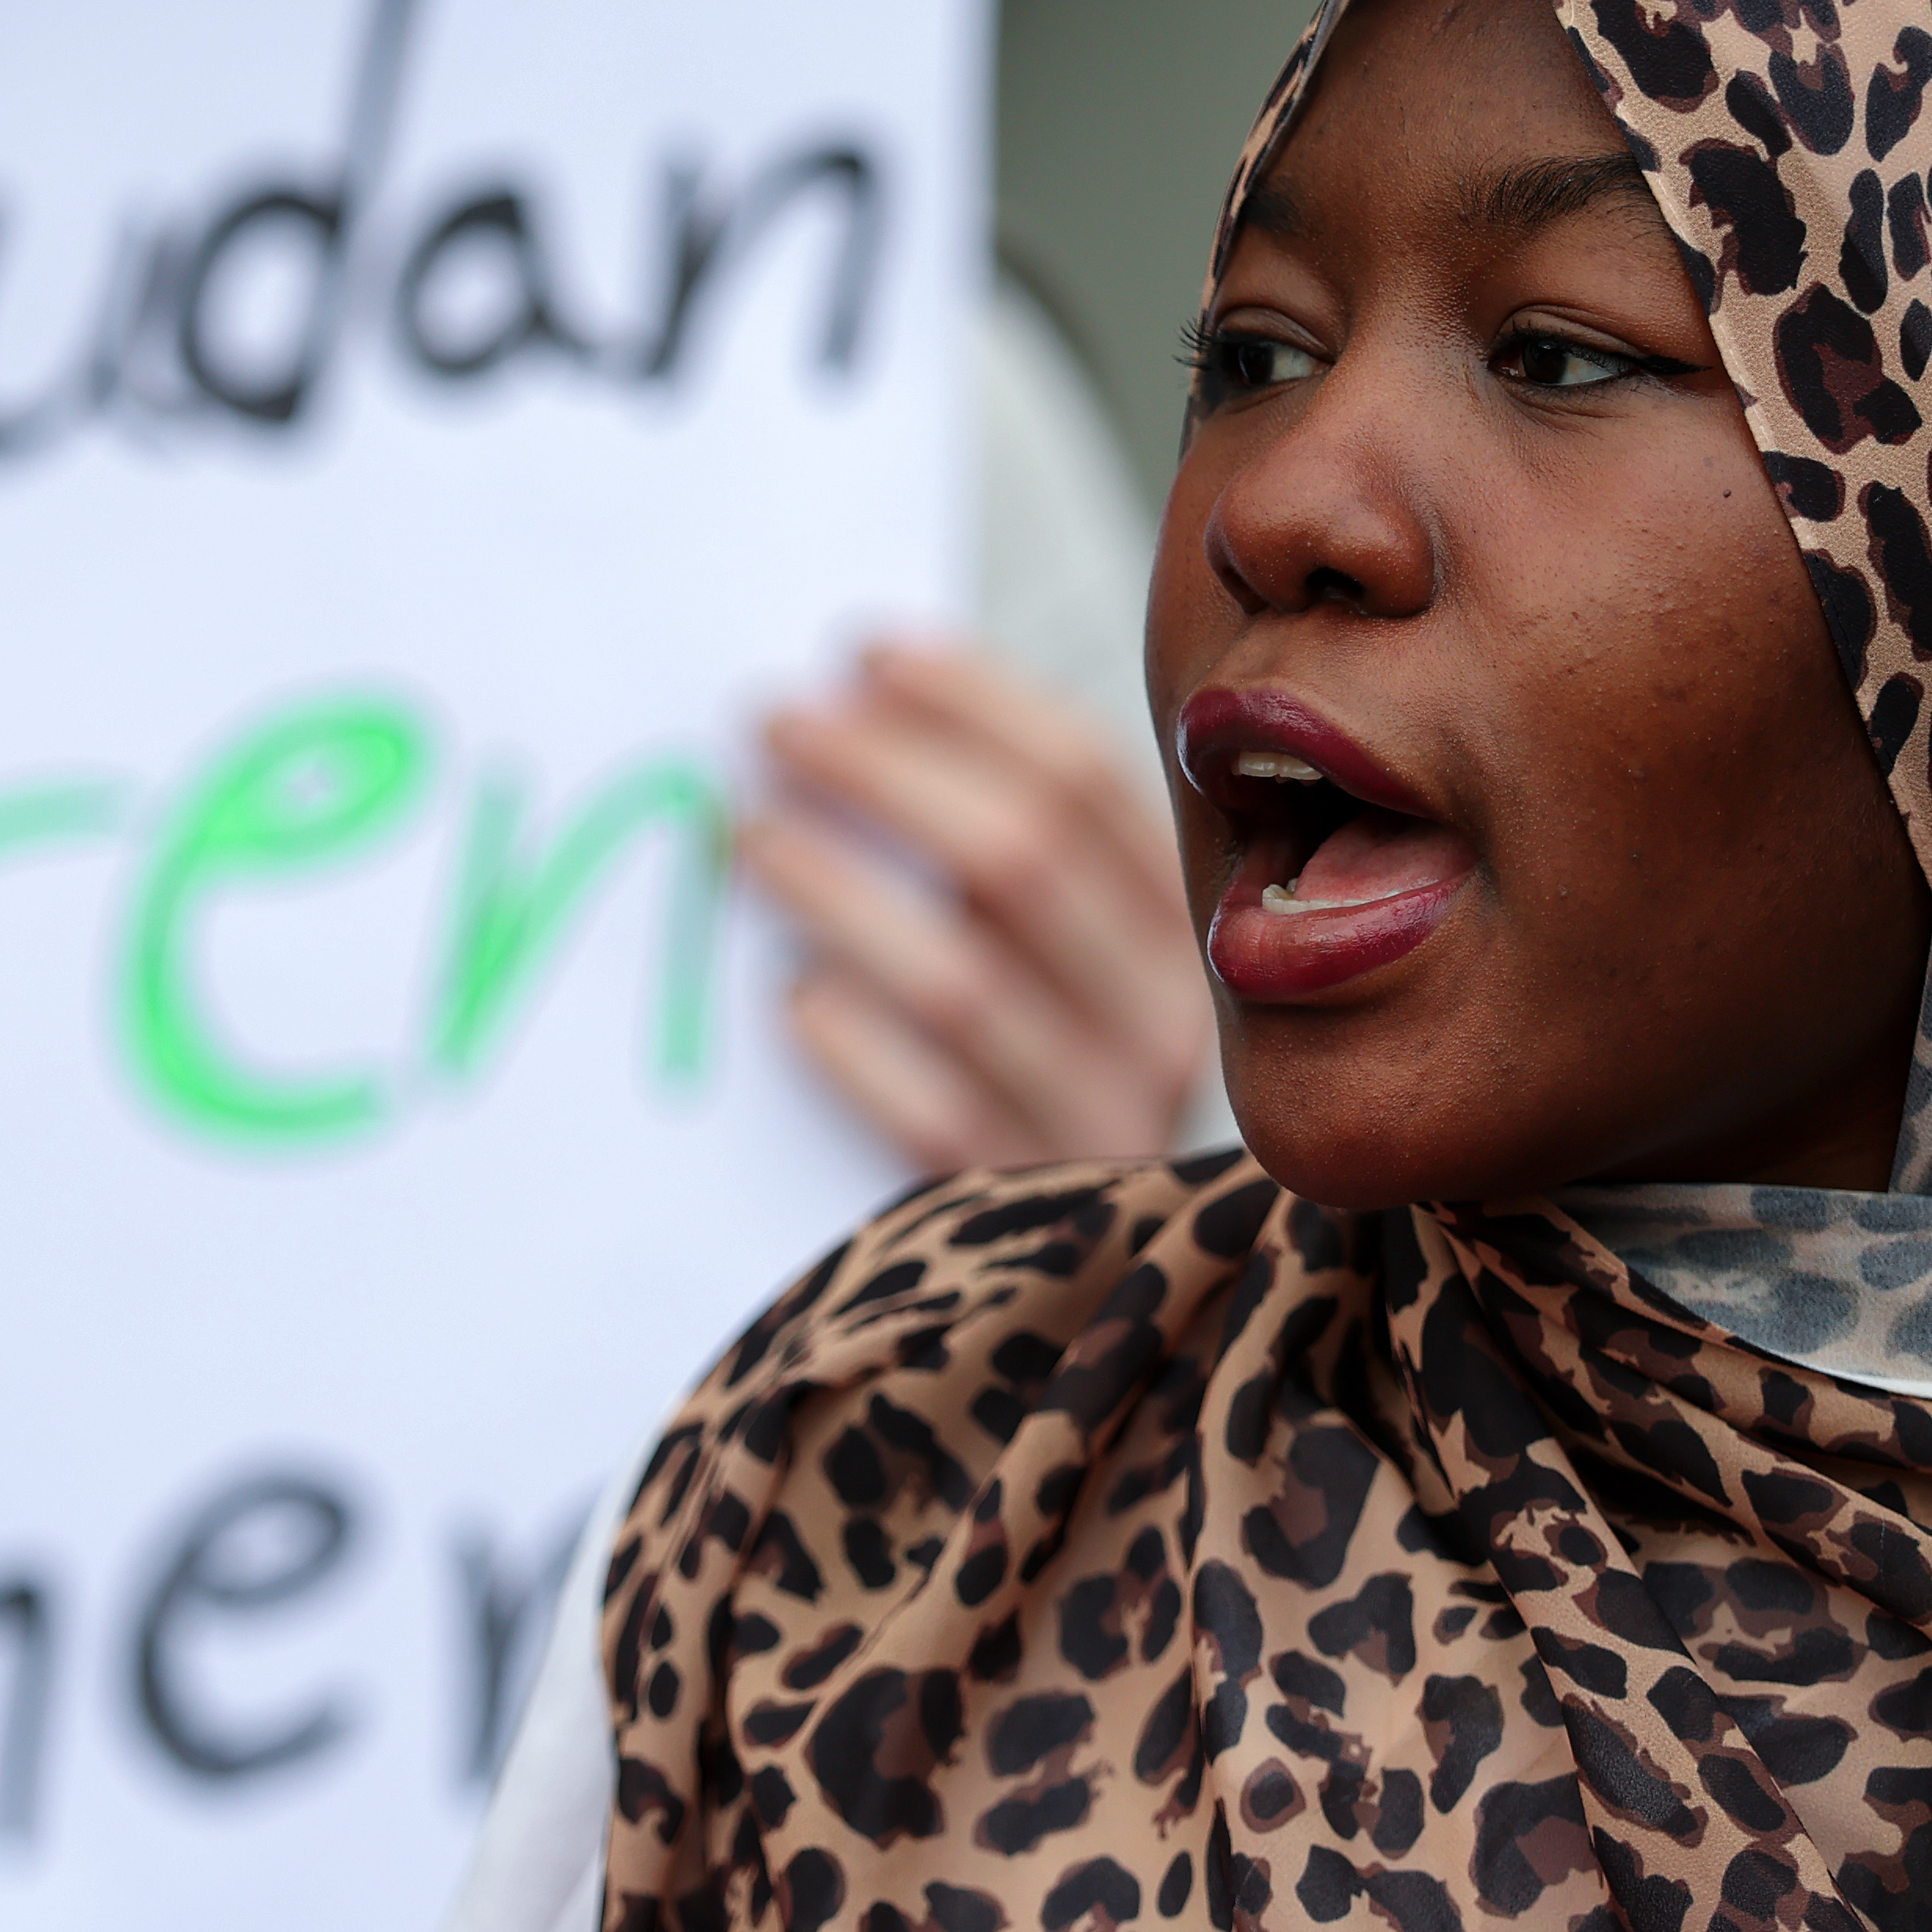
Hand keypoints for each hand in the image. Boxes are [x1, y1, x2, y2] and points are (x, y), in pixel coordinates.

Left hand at [743, 639, 1211, 1173]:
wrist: (1032, 1281)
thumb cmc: (1015, 1058)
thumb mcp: (1037, 938)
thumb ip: (987, 831)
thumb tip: (856, 688)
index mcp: (1186, 925)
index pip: (1085, 779)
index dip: (966, 701)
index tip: (860, 651)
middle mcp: (1167, 1023)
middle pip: (1019, 861)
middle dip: (882, 773)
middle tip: (771, 726)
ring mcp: (1100, 1125)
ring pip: (960, 982)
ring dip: (838, 893)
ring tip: (746, 839)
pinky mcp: (1017, 1209)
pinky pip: (929, 1114)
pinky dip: (852, 1046)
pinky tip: (792, 998)